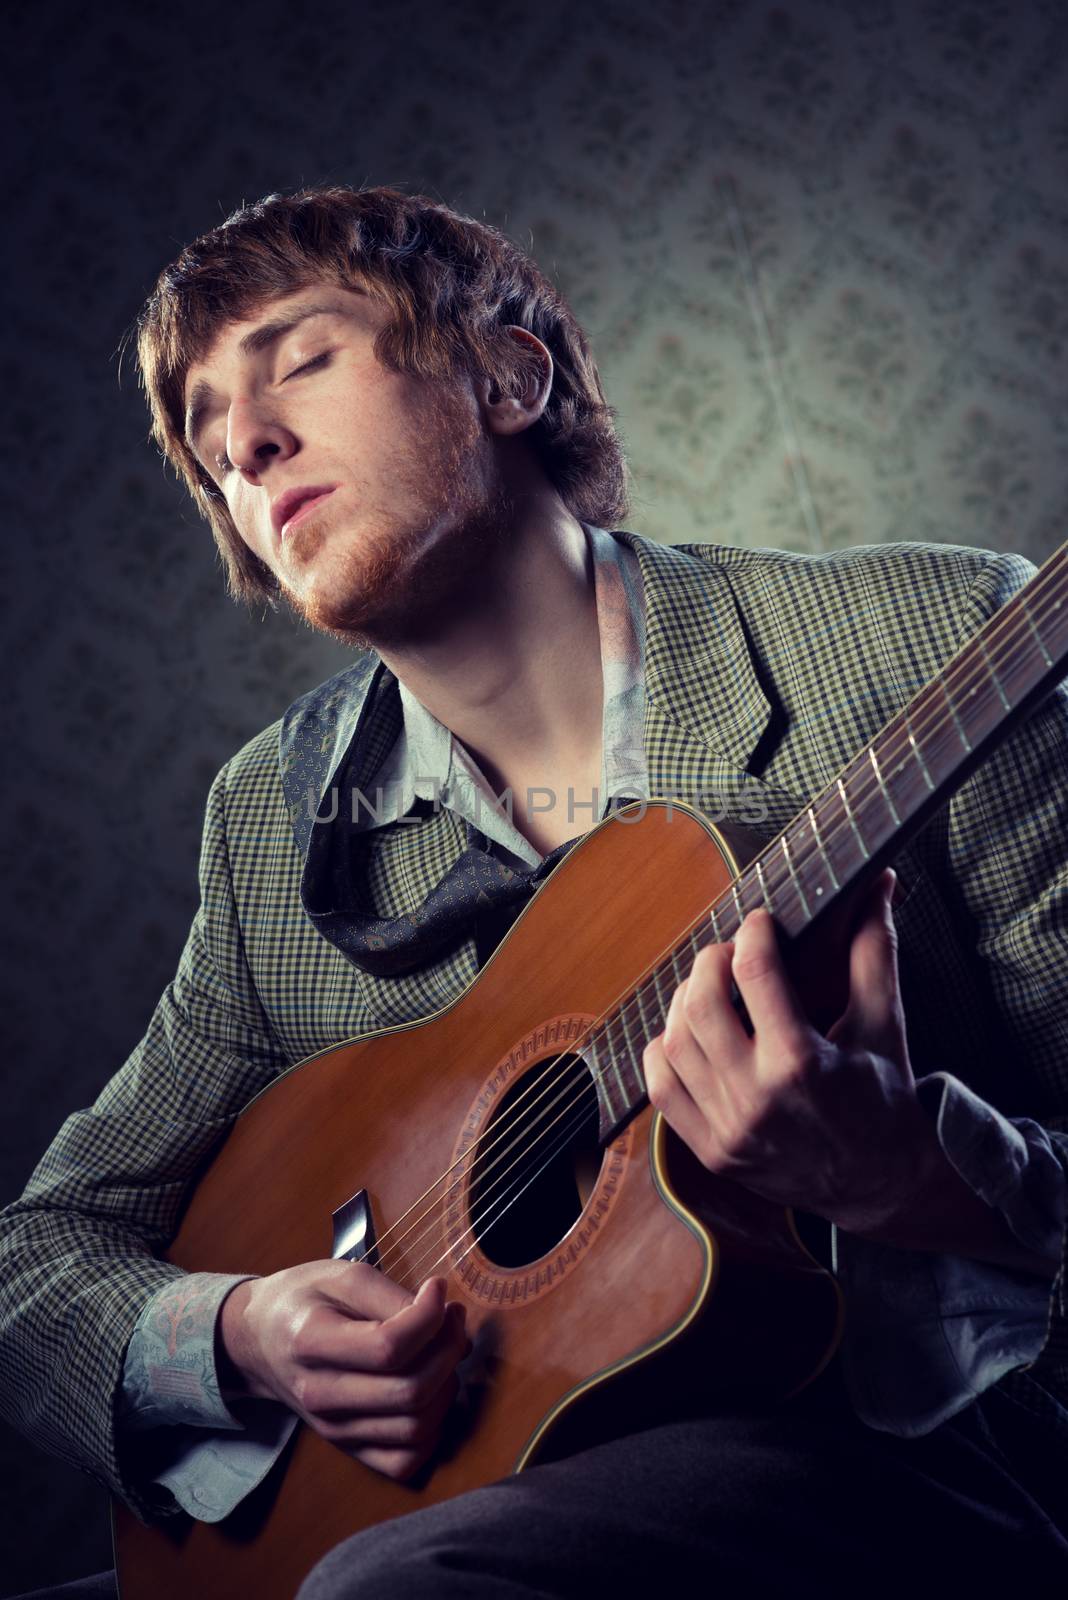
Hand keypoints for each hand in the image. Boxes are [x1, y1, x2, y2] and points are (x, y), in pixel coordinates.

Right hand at [219, 1263, 468, 1480]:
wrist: (259, 1340)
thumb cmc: (305, 1300)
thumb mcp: (341, 1276)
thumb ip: (391, 1294)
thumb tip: (443, 1312)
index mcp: (310, 1343)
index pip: (388, 1347)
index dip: (430, 1317)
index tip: (437, 1288)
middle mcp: (320, 1396)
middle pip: (409, 1392)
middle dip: (448, 1349)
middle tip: (452, 1317)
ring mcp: (333, 1429)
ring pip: (416, 1428)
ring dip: (447, 1385)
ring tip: (444, 1348)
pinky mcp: (347, 1448)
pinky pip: (405, 1461)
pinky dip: (433, 1430)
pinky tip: (433, 1390)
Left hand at [642, 870, 927, 1231]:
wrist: (882, 1185)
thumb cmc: (885, 1097)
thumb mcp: (884, 1022)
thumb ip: (875, 948)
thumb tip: (880, 882)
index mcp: (803, 1062)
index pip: (755, 971)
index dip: (753, 931)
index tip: (761, 920)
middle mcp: (757, 1098)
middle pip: (701, 1005)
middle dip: (709, 962)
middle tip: (729, 952)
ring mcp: (729, 1129)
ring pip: (674, 1043)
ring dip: (683, 1003)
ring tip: (709, 989)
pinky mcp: (711, 1151)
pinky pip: (661, 1088)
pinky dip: (664, 1051)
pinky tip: (690, 1034)